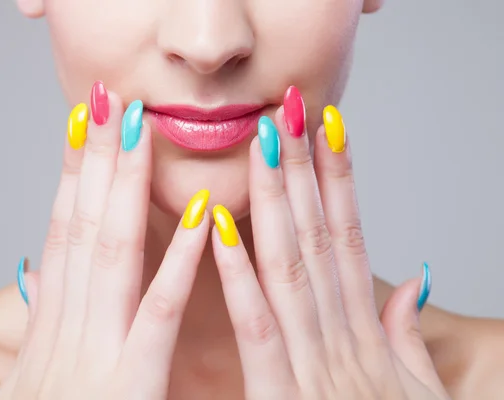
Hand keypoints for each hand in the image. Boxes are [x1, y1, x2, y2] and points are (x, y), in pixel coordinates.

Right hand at [0, 82, 209, 398]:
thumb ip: (60, 329)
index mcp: (53, 335)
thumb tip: (47, 279)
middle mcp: (66, 336)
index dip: (71, 181)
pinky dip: (175, 264)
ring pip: (111, 258)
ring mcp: (94, 360)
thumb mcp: (50, 380)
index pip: (64, 239)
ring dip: (125, 189)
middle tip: (106, 102)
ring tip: (138, 130)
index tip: (82, 130)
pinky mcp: (127, 389)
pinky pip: (157, 317)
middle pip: (82, 231)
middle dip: (93, 163)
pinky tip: (197, 218)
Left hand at [211, 87, 449, 398]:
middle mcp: (344, 340)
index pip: (348, 239)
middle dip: (305, 171)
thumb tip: (409, 277)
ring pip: (292, 267)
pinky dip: (242, 275)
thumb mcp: (412, 393)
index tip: (328, 129)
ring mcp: (318, 368)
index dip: (340, 181)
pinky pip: (261, 329)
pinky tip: (222, 225)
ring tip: (262, 141)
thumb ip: (404, 334)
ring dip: (276, 200)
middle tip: (290, 110)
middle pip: (320, 239)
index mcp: (363, 337)